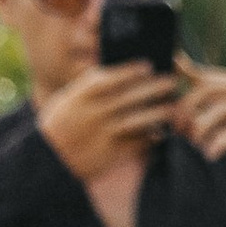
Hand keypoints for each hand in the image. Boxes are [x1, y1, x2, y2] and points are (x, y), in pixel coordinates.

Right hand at [34, 59, 180, 178]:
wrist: (52, 161)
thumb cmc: (61, 125)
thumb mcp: (69, 101)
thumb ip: (90, 89)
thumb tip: (118, 75)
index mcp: (81, 96)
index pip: (110, 78)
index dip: (130, 71)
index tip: (147, 65)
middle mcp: (95, 113)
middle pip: (129, 97)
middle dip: (153, 88)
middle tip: (171, 81)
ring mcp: (105, 134)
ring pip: (137, 120)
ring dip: (158, 112)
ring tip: (173, 107)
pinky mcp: (113, 154)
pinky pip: (137, 143)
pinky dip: (151, 136)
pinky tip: (161, 131)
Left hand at [173, 61, 225, 180]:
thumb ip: (207, 100)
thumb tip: (177, 74)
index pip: (203, 75)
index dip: (180, 80)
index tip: (161, 85)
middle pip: (208, 90)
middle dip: (187, 109)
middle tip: (177, 129)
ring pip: (218, 110)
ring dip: (200, 129)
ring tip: (194, 144)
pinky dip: (218, 144)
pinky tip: (211, 155)